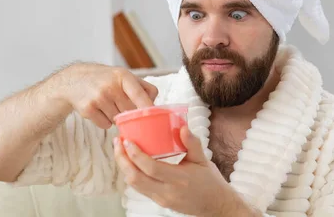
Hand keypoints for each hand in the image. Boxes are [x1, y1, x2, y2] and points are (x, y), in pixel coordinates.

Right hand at [53, 63, 157, 128]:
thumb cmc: (105, 79)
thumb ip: (143, 87)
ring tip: (107, 104)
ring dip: (116, 117)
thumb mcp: (123, 75)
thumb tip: (155, 105)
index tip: (155, 117)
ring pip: (118, 120)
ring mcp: (98, 98)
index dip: (148, 108)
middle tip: (121, 104)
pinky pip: (106, 125)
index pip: (139, 95)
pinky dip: (105, 121)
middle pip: (130, 111)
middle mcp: (111, 86)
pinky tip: (99, 110)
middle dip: (128, 112)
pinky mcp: (88, 110)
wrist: (74, 81)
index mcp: (123, 76)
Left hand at [114, 125, 259, 216]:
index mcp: (179, 179)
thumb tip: (182, 127)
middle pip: (136, 178)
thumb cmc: (210, 181)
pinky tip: (130, 162)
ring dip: (124, 167)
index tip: (127, 141)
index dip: (136, 155)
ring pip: (134, 185)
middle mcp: (167, 192)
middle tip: (118, 142)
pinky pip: (140, 188)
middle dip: (122, 160)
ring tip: (120, 150)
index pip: (151, 168)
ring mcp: (161, 199)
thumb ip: (192, 143)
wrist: (215, 205)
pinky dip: (132, 174)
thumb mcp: (203, 160)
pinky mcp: (159, 202)